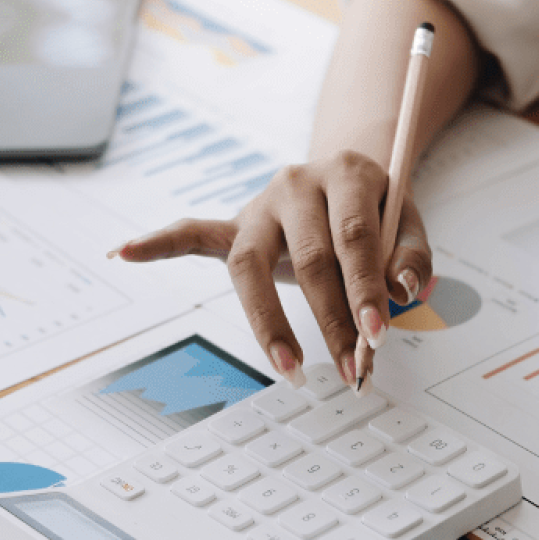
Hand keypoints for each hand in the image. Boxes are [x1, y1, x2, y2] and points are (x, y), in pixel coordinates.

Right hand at [109, 151, 432, 388]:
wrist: (344, 171)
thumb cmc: (375, 206)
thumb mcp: (408, 220)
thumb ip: (411, 254)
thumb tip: (402, 290)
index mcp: (346, 176)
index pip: (352, 238)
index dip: (363, 288)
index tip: (377, 336)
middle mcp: (296, 184)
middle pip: (307, 257)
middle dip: (330, 319)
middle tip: (350, 368)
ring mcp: (260, 205)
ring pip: (250, 263)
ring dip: (269, 322)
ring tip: (288, 367)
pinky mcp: (236, 225)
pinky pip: (193, 232)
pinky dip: (160, 243)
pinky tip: (126, 252)